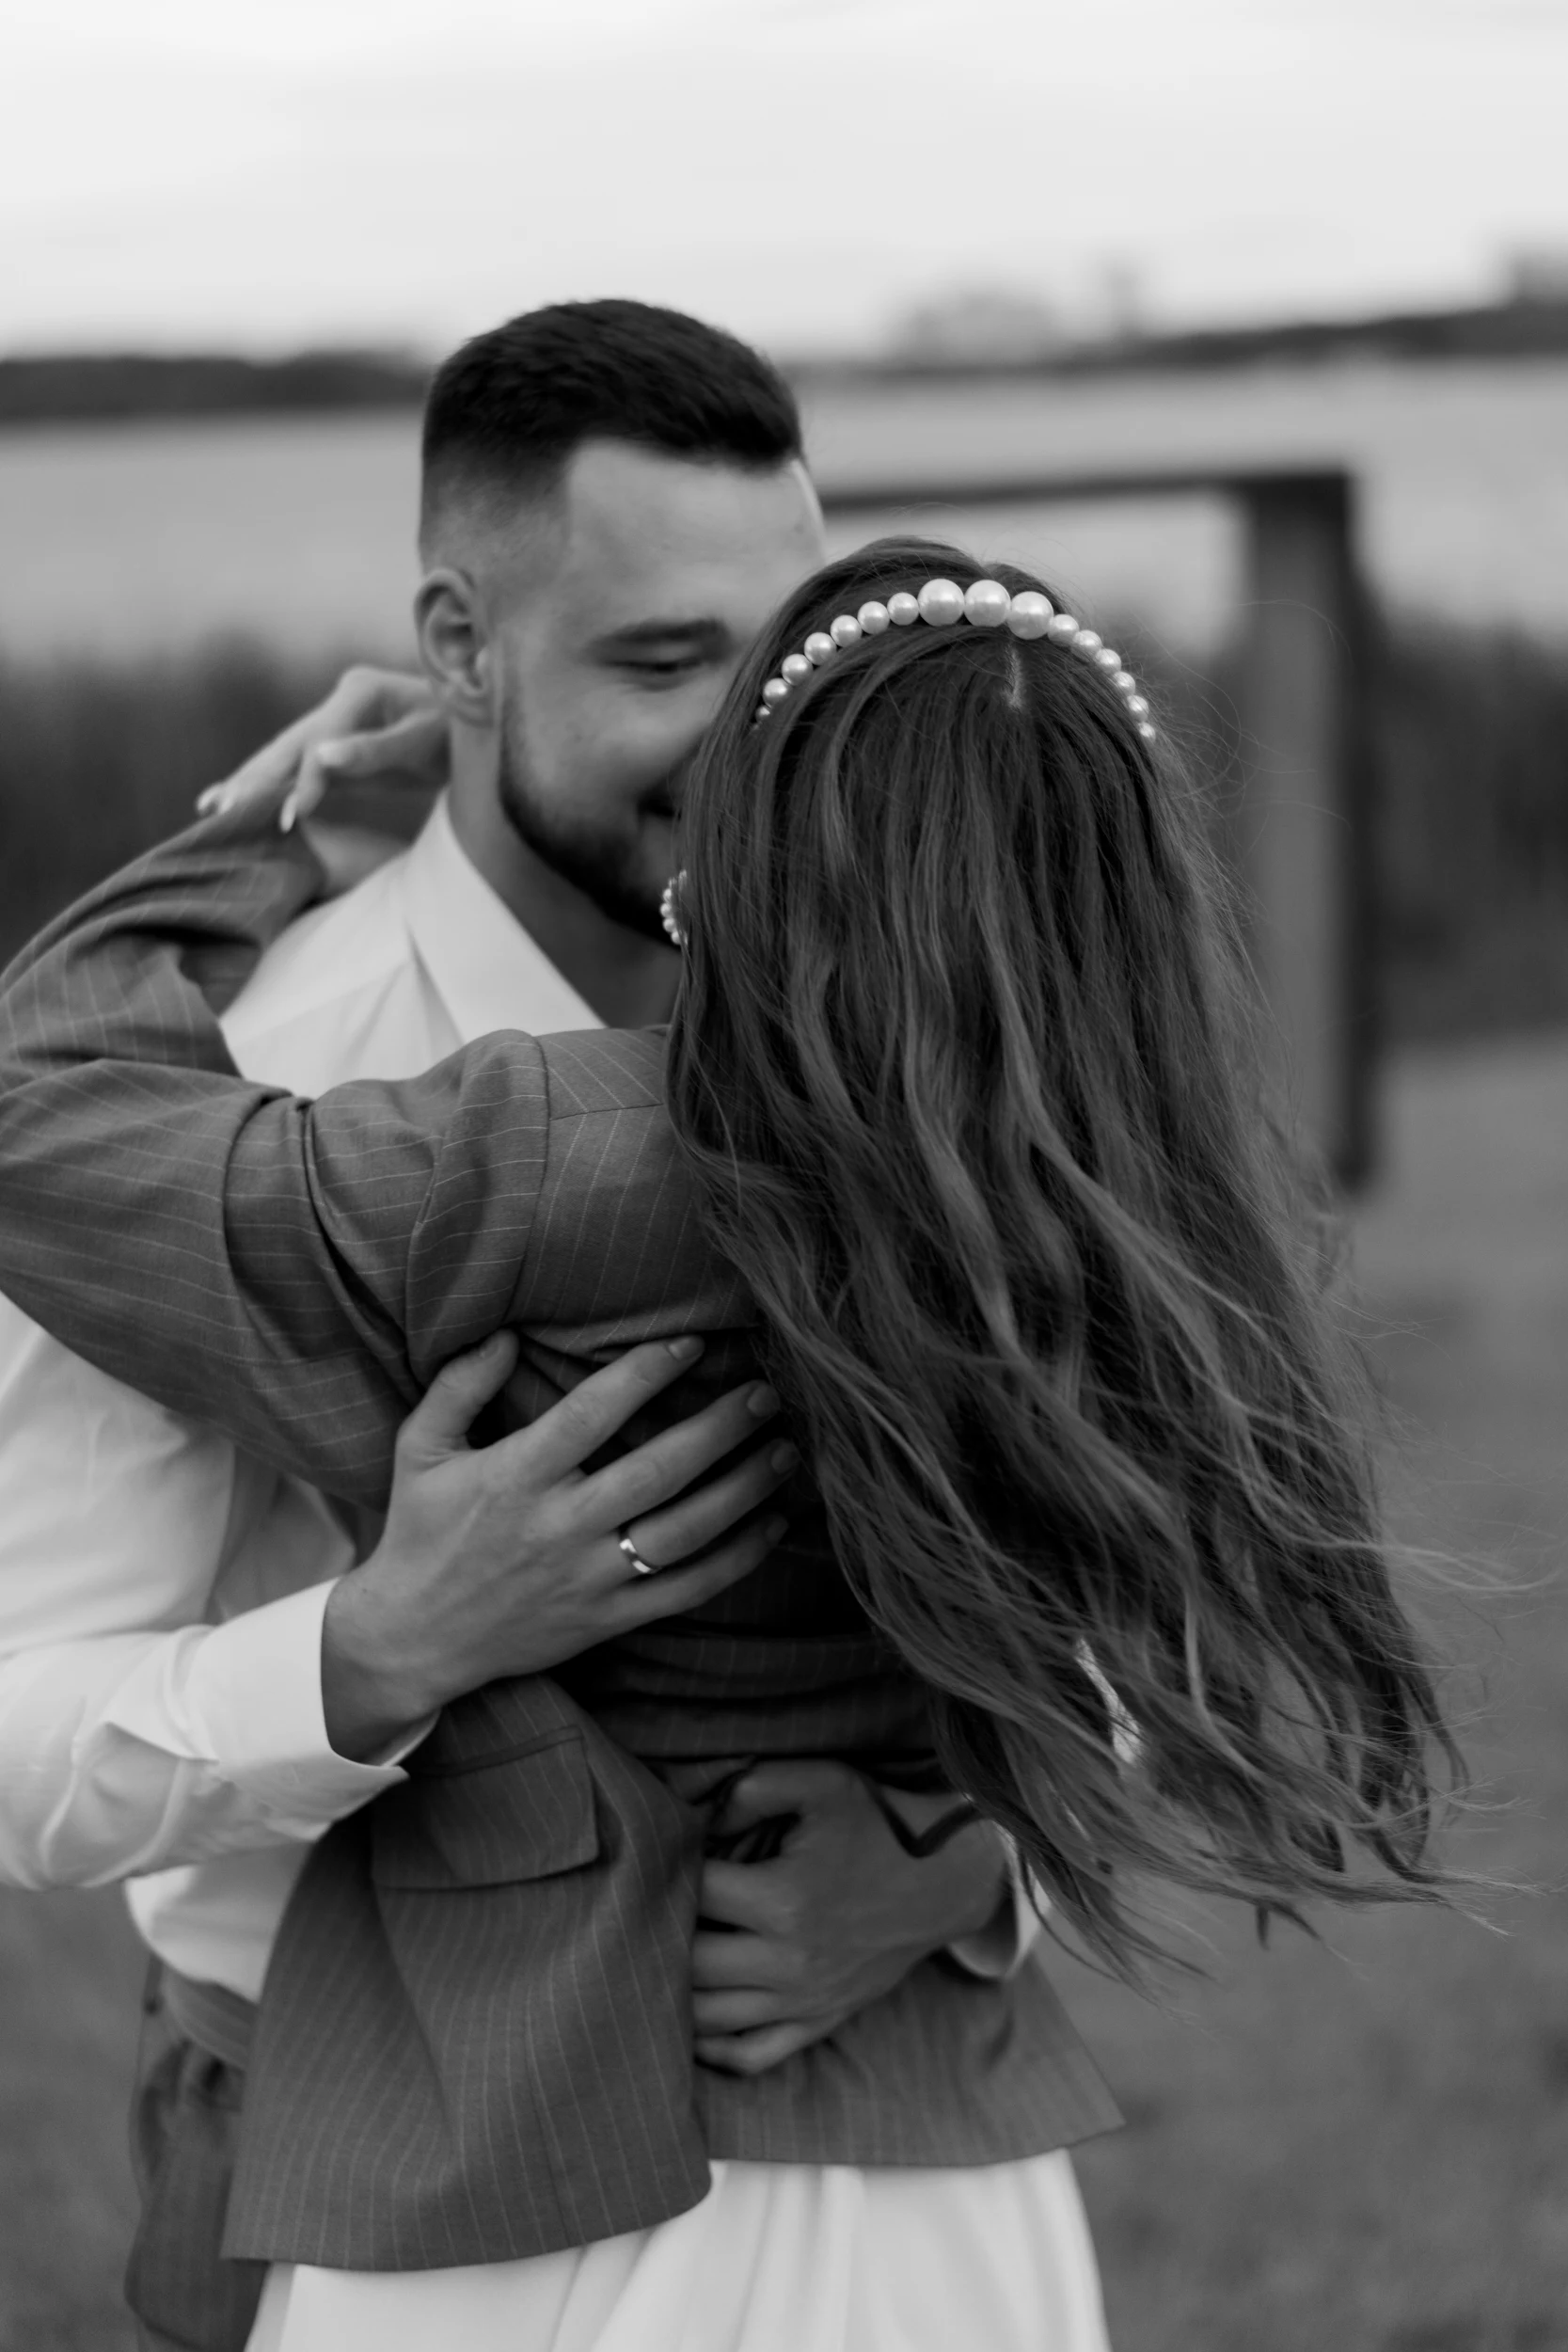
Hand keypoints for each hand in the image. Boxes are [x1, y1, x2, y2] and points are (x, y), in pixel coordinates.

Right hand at [196, 664, 447, 889]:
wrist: (481, 728)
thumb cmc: (461, 733)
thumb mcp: (425, 742)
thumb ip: (374, 751)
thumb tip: (320, 760)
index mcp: (358, 691)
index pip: (319, 742)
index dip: (302, 781)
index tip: (288, 818)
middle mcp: (338, 703)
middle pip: (288, 745)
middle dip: (253, 779)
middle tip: (218, 810)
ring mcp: (334, 724)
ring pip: (284, 757)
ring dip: (248, 784)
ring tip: (209, 809)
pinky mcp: (336, 749)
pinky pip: (296, 771)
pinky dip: (266, 788)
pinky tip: (230, 803)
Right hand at [322, 1332, 796, 1760]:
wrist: (412, 1640)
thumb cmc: (420, 1532)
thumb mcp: (420, 1448)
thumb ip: (460, 1384)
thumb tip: (508, 1332)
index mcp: (514, 1477)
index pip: (590, 1415)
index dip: (645, 1374)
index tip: (692, 1342)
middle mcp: (558, 1528)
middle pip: (656, 1472)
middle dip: (718, 1429)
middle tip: (764, 1392)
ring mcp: (587, 1579)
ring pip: (683, 1533)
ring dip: (742, 1491)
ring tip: (784, 1451)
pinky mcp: (606, 1621)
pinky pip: (685, 1591)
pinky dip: (737, 1560)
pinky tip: (774, 1525)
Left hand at [691, 1759, 1010, 2075]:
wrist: (945, 1879)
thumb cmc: (878, 1824)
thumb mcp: (820, 1781)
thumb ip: (752, 1789)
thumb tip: (701, 1821)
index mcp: (782, 1900)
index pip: (694, 1895)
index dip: (669, 1872)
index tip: (664, 1856)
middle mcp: (789, 1961)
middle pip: (689, 1966)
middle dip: (662, 1936)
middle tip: (653, 1910)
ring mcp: (804, 2000)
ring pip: (709, 2018)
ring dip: (675, 1991)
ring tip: (659, 1959)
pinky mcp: (819, 2020)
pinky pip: (751, 2055)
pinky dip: (712, 2047)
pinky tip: (691, 2022)